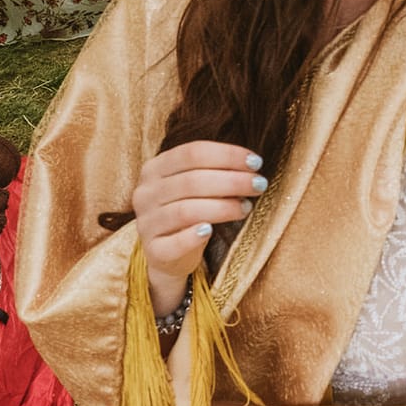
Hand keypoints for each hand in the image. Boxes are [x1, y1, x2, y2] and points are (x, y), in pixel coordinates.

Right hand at [130, 140, 267, 311]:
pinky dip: (193, 237)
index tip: (256, 163)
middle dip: (232, 181)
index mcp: (155, 168)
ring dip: (223, 207)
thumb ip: (215, 169)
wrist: (170, 253)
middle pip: (192, 181)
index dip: (227, 155)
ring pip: (186, 210)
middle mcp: (145, 193)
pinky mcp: (153, 251)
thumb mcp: (196, 183)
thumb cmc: (191, 208)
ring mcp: (146, 222)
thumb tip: (252, 164)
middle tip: (259, 185)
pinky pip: (173, 243)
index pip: (192, 152)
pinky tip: (211, 231)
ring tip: (246, 207)